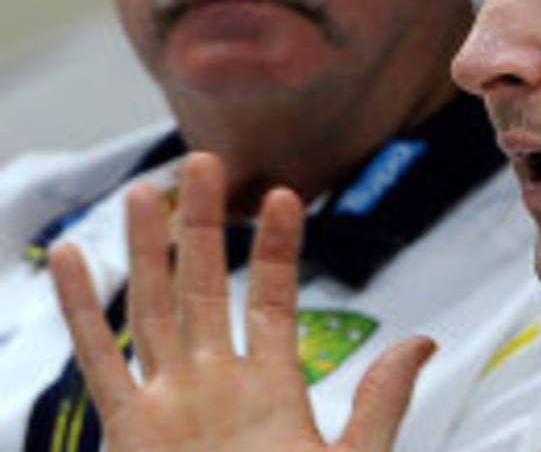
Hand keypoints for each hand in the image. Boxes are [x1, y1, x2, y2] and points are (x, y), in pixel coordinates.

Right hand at [50, 152, 434, 451]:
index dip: (275, 248)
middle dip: (203, 226)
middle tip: (205, 162)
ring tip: (146, 191)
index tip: (285, 196)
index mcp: (271, 386)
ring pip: (153, 309)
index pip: (271, 297)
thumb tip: (423, 339)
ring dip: (147, 252)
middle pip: (206, 286)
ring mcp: (168, 403)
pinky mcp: (127, 431)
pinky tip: (72, 259)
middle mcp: (215, 384)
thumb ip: (382, 400)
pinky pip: (101, 362)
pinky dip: (84, 311)